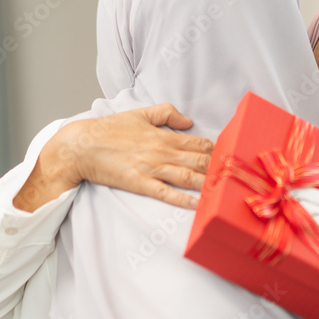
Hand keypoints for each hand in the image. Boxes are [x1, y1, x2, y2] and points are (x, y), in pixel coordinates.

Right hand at [14, 103, 212, 211]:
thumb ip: (166, 113)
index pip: (198, 143)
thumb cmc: (109, 130)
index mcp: (163, 135)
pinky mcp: (140, 183)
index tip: (231, 158)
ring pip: (188, 177)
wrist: (82, 145)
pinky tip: (198, 205)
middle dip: (219, 168)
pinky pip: (166, 193)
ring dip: (208, 183)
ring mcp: (152, 168)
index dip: (217, 151)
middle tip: (236, 176)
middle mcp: (162, 151)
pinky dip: (184, 200)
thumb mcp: (140, 113)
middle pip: (199, 160)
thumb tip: (188, 120)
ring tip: (226, 190)